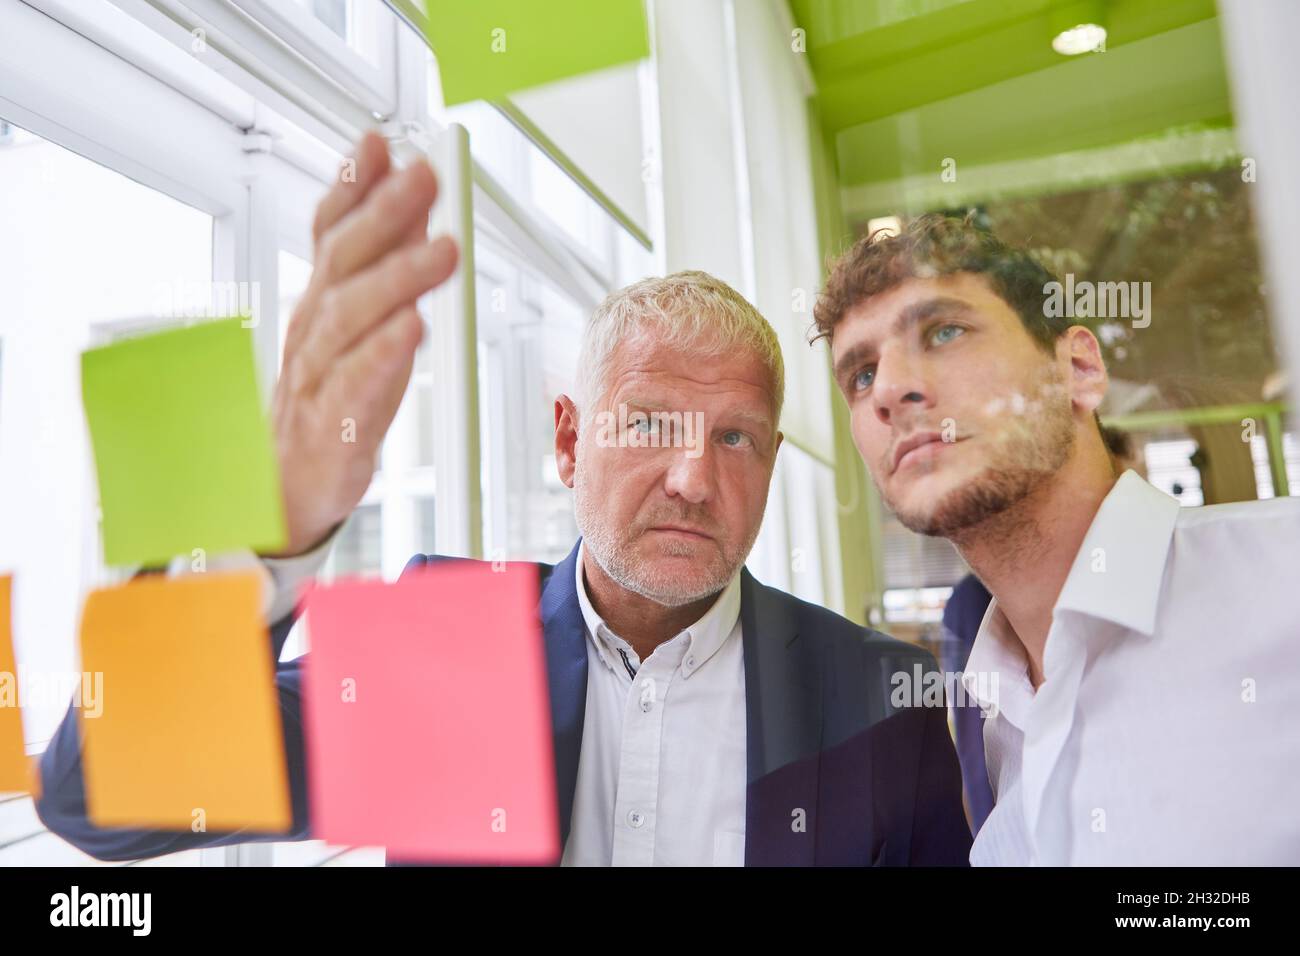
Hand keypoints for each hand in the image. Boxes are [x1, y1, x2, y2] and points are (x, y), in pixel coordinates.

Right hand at [269, 131, 458, 555]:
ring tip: (441, 249)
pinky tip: (413, 327)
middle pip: (344, 263)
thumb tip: (420, 211)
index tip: (380, 143)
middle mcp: (313, 329)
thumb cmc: (332, 399)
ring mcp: (316, 375)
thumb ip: (385, 269)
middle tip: (425, 177)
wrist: (287, 486)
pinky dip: (384, 354)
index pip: (330, 232)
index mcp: (320, 301)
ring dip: (397, 278)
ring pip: (352, 318)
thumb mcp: (359, 327)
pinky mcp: (332, 424)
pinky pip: (356, 384)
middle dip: (384, 214)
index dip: (352, 186)